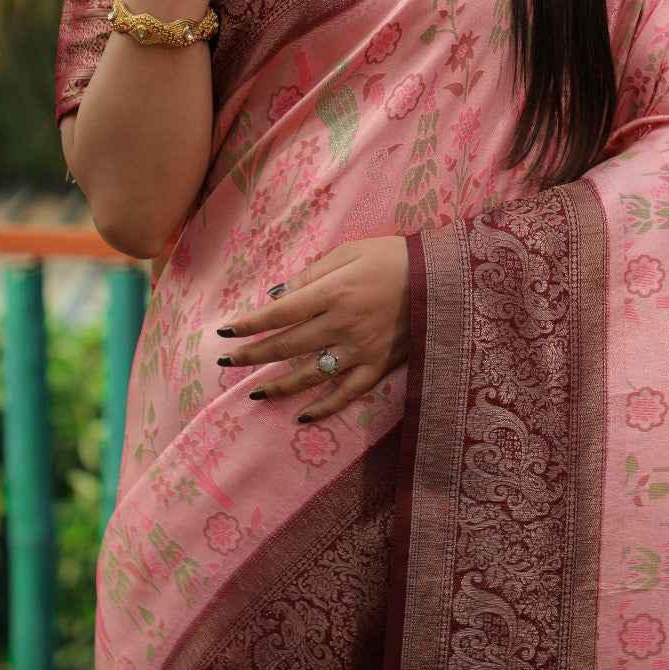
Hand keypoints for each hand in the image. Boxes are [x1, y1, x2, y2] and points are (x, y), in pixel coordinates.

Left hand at [215, 237, 409, 420]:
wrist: (443, 277)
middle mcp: (342, 325)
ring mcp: (360, 351)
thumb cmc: (393, 257)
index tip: (225, 332)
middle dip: (253, 356)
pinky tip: (302, 417)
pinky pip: (347, 394)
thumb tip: (278, 295)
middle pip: (287, 346)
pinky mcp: (379, 366)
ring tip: (255, 392)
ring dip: (279, 386)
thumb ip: (312, 274)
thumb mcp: (350, 251)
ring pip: (311, 375)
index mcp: (333, 293)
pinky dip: (324, 408)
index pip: (280, 313)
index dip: (250, 324)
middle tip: (227, 363)